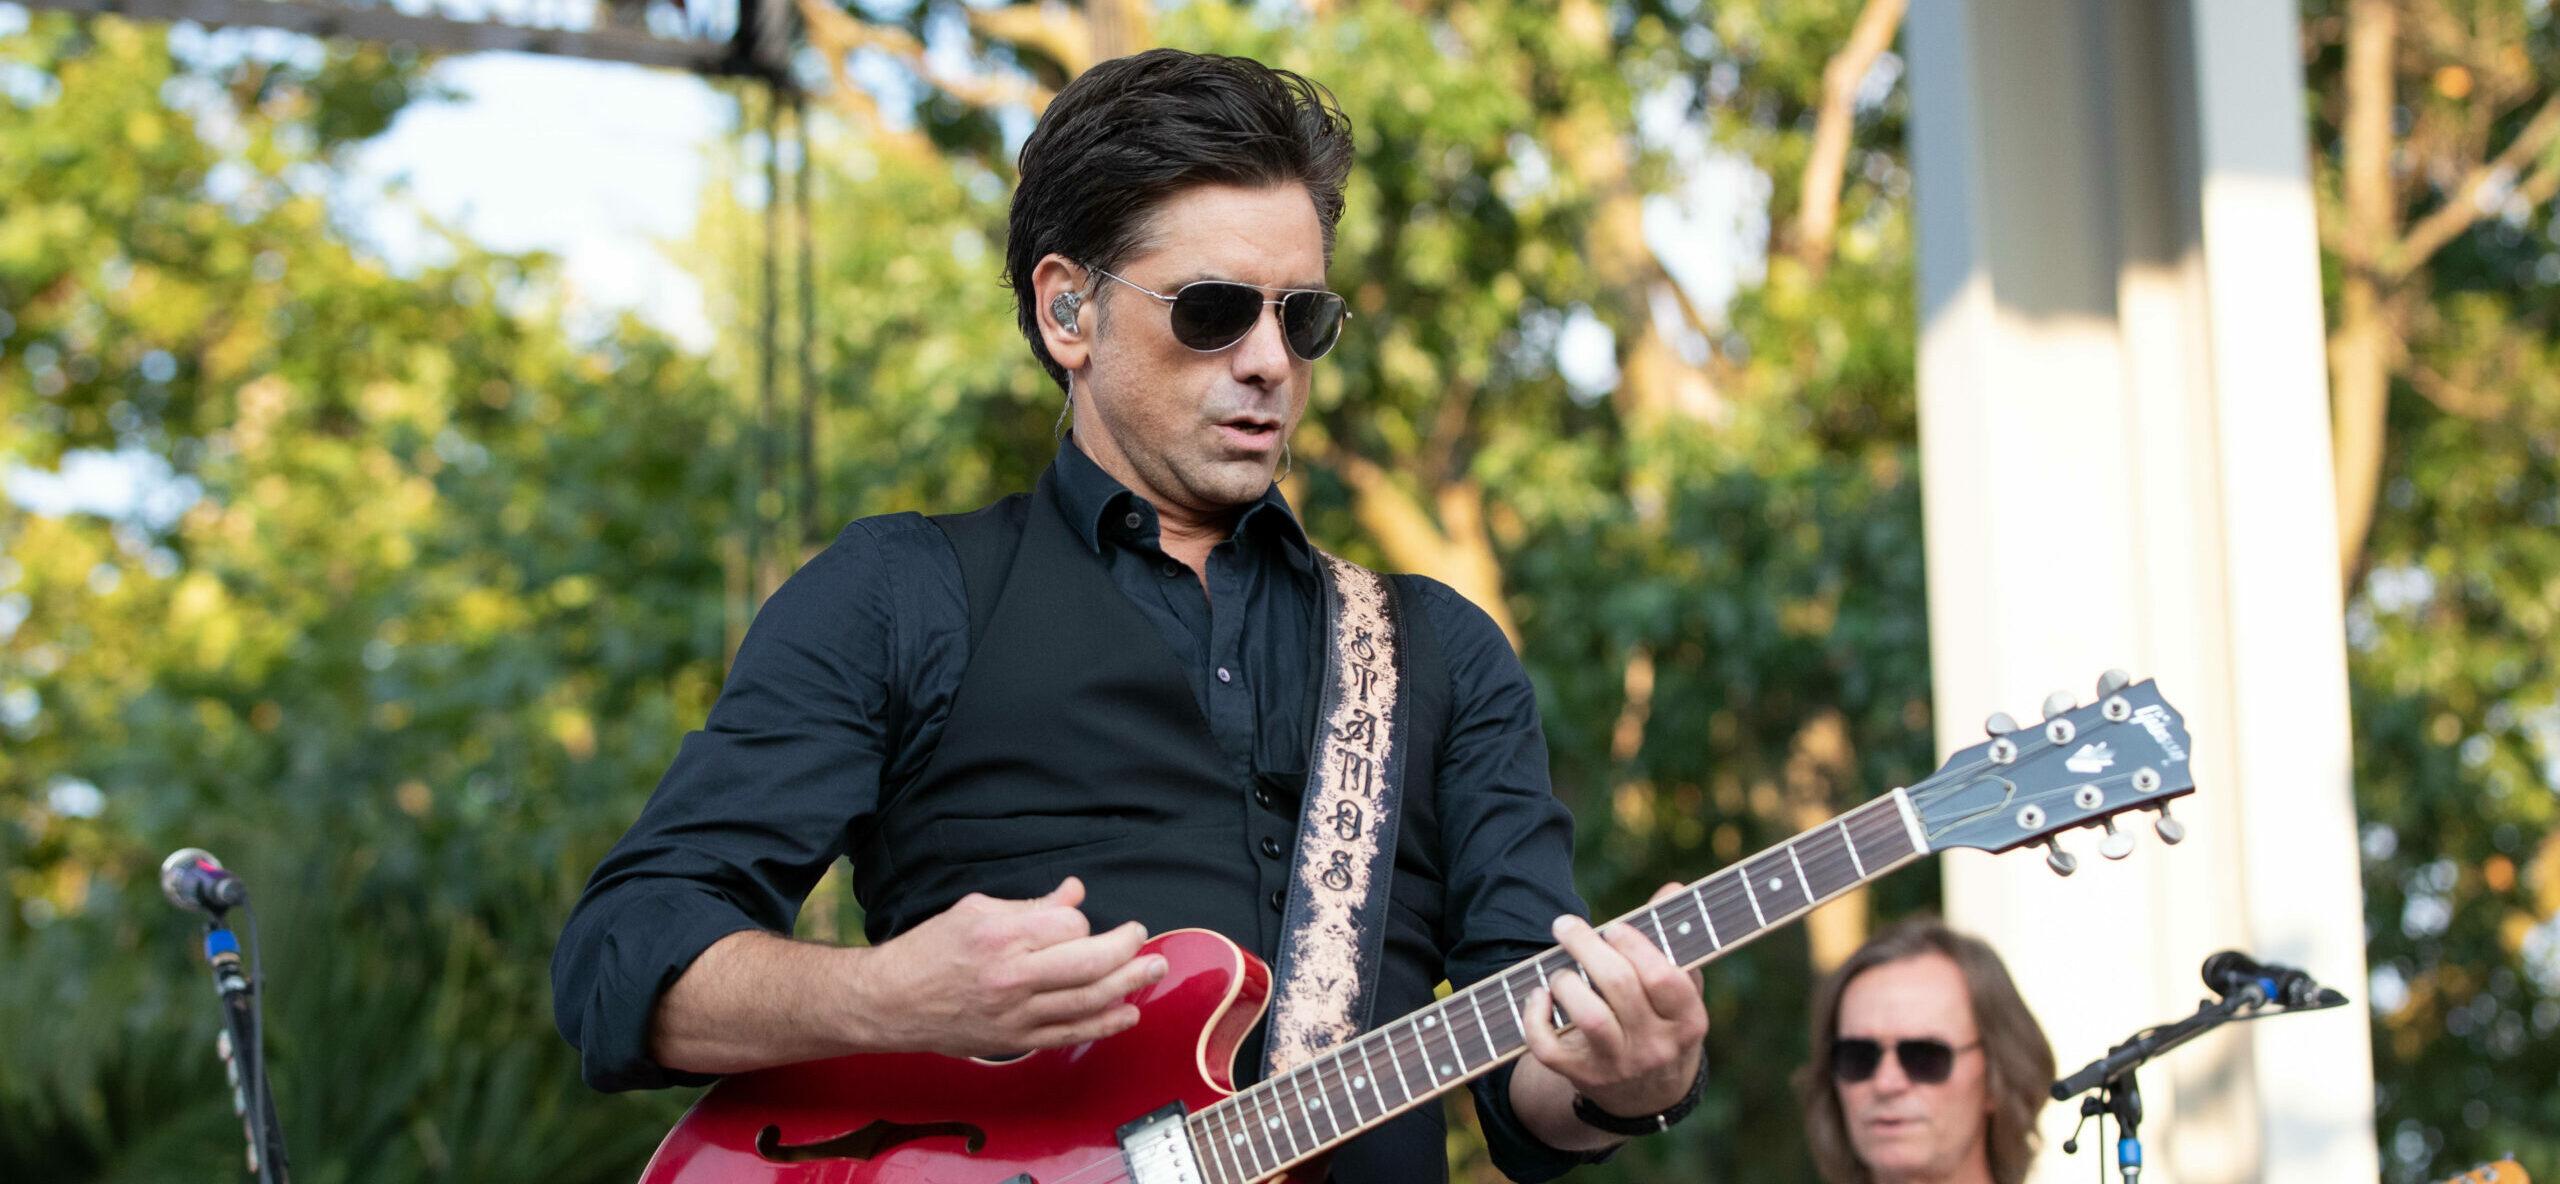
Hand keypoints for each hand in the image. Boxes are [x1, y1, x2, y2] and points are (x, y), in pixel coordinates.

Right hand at [848, 876, 1164, 1057]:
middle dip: (1126, 949)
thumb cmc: (929, 951)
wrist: (891, 1002)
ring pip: (1087, 1000)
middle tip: (1143, 938)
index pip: (1068, 924)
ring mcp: (1015, 1014)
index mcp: (1000, 934)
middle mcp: (1011, 975)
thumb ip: (1030, 904)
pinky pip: (1069, 1033)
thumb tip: (1074, 893)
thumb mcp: (975, 910)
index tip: (1079, 921)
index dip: (1081, 920)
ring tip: (1154, 970)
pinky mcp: (1015, 1040)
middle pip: (1089, 963)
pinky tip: (1128, 1013)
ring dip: (1129, 985)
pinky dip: (1104, 1024)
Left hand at [1519, 882, 1707, 1120]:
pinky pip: (1548, 1048)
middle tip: (1566, 926)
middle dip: (1587, 947)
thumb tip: (1672, 889)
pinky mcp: (1581, 1077)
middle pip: (1620, 986)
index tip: (1612, 927)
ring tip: (1560, 971)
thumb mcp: (1679, 989)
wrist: (1649, 1095)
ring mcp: (1618, 1065)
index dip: (1634, 945)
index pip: (1663, 977)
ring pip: (1589, 1018)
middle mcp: (1656, 1046)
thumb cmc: (1661, 1021)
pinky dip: (1534, 1018)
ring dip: (1566, 982)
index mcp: (1688, 1020)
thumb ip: (1672, 939)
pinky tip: (1538, 996)